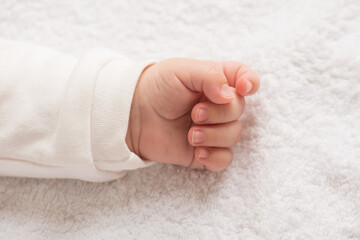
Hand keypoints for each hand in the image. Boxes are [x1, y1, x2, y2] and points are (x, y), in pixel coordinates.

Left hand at [126, 58, 259, 170]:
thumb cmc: (157, 87)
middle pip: (239, 110)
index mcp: (216, 81)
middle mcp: (218, 105)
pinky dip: (215, 158)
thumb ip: (210, 75)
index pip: (245, 79)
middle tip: (195, 114)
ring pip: (234, 135)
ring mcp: (212, 129)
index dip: (250, 83)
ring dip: (214, 136)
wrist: (133, 115)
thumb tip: (232, 94)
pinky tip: (198, 153)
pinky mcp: (204, 151)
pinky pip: (224, 159)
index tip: (242, 89)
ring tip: (190, 135)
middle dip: (219, 113)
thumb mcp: (181, 70)